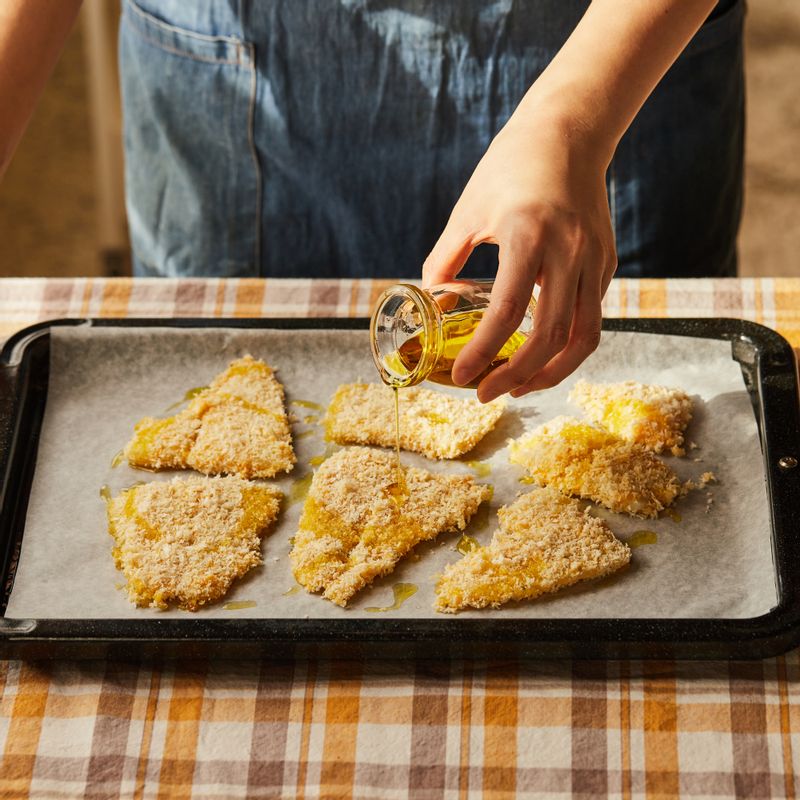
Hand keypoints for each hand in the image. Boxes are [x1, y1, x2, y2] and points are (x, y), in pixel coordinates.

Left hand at [422, 112, 616, 402]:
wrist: (571, 131)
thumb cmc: (512, 165)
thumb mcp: (468, 209)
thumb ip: (447, 257)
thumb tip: (432, 297)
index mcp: (529, 235)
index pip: (507, 312)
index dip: (483, 352)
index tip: (462, 378)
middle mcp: (569, 251)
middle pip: (552, 336)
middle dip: (517, 376)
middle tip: (486, 393)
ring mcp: (594, 259)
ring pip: (583, 337)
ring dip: (550, 372)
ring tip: (519, 387)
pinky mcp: (606, 263)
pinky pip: (590, 318)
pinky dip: (565, 345)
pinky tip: (539, 354)